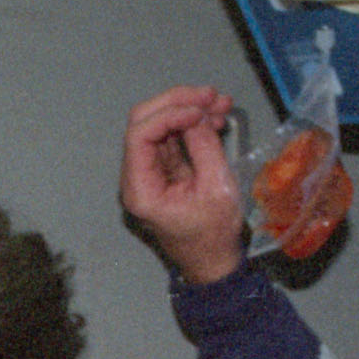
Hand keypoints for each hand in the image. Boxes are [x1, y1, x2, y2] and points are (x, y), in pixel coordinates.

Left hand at [119, 84, 246, 285]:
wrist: (214, 262)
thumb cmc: (213, 236)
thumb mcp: (216, 188)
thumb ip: (204, 147)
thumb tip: (198, 114)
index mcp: (140, 189)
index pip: (139, 136)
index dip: (169, 115)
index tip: (200, 111)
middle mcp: (137, 177)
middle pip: (145, 123)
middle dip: (177, 103)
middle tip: (210, 95)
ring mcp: (149, 172)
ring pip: (160, 125)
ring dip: (188, 109)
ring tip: (221, 104)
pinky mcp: (164, 170)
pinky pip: (173, 137)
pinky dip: (192, 123)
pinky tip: (215, 116)